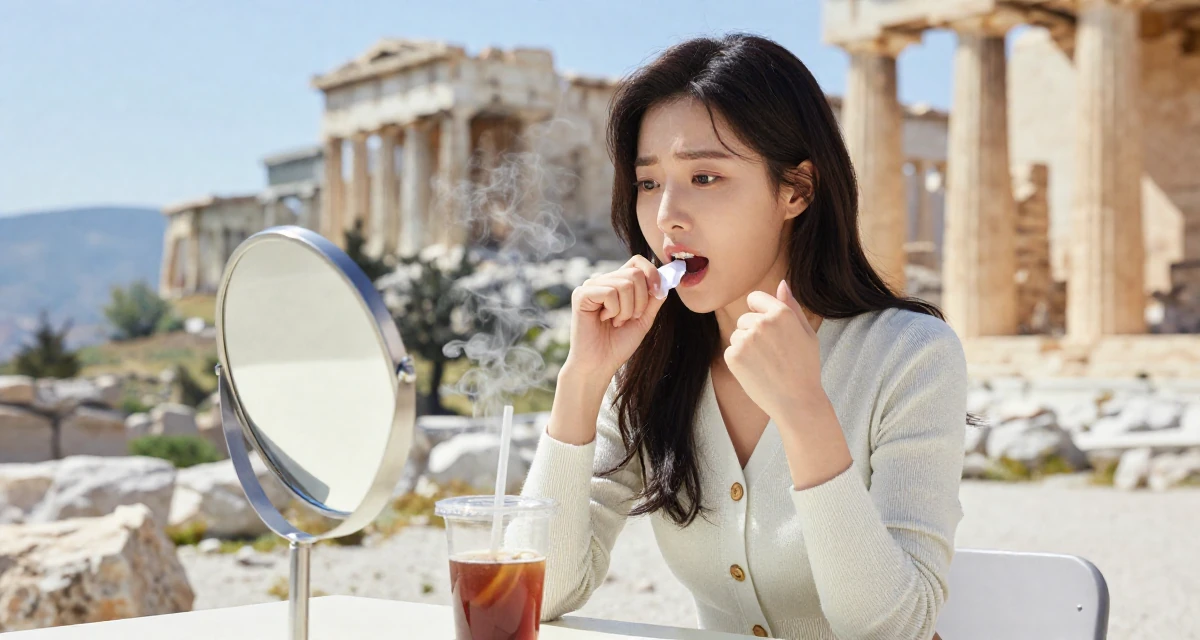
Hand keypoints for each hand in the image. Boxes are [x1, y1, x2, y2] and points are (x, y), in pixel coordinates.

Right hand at [565, 255, 668, 380]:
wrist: (600, 364)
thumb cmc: (618, 344)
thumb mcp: (644, 319)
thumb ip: (654, 299)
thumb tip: (665, 280)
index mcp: (617, 283)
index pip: (637, 261)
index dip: (652, 273)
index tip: (658, 292)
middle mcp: (603, 280)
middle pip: (635, 273)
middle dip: (640, 300)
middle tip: (629, 318)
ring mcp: (591, 286)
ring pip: (624, 284)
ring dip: (627, 310)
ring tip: (615, 322)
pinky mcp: (581, 294)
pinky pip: (610, 292)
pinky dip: (614, 310)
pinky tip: (603, 320)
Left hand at [723, 280, 823, 419]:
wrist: (798, 402)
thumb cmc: (805, 368)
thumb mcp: (807, 333)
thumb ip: (792, 306)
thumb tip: (782, 283)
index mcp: (781, 313)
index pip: (754, 298)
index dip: (760, 312)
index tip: (769, 331)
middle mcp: (762, 322)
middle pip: (745, 319)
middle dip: (754, 333)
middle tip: (773, 354)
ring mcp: (746, 339)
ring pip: (737, 335)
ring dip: (746, 347)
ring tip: (766, 364)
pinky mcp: (733, 356)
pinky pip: (731, 350)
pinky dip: (739, 361)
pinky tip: (756, 372)